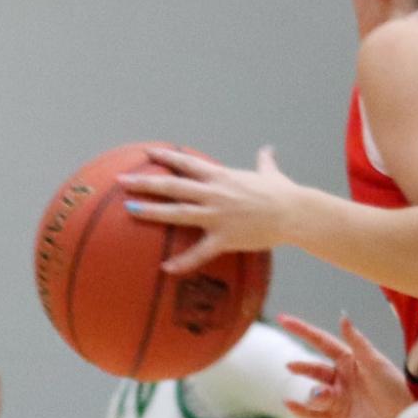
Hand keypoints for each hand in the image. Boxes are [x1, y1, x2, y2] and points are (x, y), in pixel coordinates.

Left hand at [120, 145, 306, 275]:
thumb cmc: (285, 193)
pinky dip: (182, 261)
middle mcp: (214, 193)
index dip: (165, 157)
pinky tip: (166, 268)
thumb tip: (269, 149)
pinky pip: (200, 252)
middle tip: (122, 181)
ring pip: (178, 211)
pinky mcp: (225, 237)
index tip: (146, 153)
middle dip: (145, 182)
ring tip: (129, 210)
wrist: (296, 213)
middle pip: (173, 185)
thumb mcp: (271, 174)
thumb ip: (265, 161)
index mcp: (222, 176)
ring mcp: (218, 215)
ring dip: (152, 210)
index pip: (187, 163)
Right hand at [278, 314, 412, 417]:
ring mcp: (337, 399)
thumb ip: (357, 342)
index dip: (303, 330)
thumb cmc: (394, 389)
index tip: (283, 319)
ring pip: (315, 393)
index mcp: (350, 361)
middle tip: (291, 366)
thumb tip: (342, 316)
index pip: (321, 342)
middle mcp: (341, 379)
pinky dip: (300, 410)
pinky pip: (313, 415)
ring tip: (326, 396)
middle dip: (303, 367)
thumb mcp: (376, 362)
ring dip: (316, 394)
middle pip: (314, 369)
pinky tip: (289, 404)